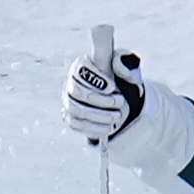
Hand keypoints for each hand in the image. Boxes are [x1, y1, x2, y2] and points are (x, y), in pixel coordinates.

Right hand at [64, 24, 146, 144]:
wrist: (117, 102)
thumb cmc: (119, 82)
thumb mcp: (126, 71)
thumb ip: (124, 66)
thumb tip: (117, 65)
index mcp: (82, 66)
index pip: (82, 69)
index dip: (96, 79)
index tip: (112, 87)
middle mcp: (70, 83)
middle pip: (77, 92)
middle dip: (101, 100)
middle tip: (120, 102)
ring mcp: (68, 101)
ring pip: (76, 109)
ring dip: (99, 115)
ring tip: (117, 116)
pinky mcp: (70, 118)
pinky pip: (77, 124)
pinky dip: (95, 127)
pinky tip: (110, 127)